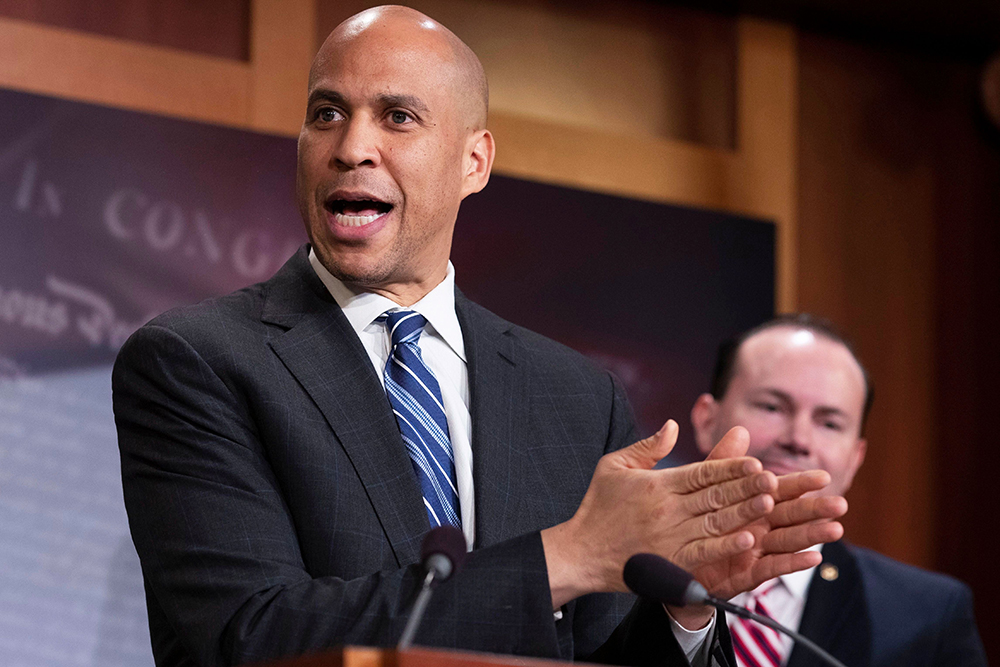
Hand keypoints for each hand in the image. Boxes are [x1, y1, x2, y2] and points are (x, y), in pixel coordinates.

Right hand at [541, 421, 776, 608]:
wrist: (580, 553)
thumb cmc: (598, 507)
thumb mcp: (615, 466)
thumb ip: (648, 447)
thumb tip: (673, 425)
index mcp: (657, 485)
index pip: (701, 473)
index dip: (730, 468)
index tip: (756, 462)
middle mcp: (666, 510)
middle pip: (714, 496)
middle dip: (747, 487)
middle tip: (776, 478)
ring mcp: (669, 537)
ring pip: (715, 522)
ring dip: (744, 513)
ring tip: (770, 504)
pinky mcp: (670, 562)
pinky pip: (703, 553)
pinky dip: (725, 547)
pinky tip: (748, 540)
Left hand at [688, 428, 847, 600]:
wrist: (665, 557)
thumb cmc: (687, 517)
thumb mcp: (700, 484)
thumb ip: (722, 461)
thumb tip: (740, 429)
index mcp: (749, 502)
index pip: (779, 489)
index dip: (801, 484)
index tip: (823, 476)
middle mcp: (757, 525)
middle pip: (789, 516)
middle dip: (815, 510)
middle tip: (841, 504)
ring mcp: (752, 551)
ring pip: (786, 542)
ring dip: (811, 536)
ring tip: (835, 529)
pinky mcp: (743, 575)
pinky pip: (769, 569)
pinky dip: (790, 564)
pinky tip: (813, 558)